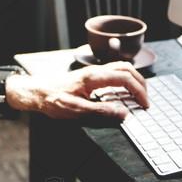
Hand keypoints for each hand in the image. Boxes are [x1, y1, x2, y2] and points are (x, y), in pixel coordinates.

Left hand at [6, 62, 148, 118]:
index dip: (139, 91)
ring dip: (134, 80)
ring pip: (121, 68)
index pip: (125, 78)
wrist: (36, 92)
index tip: (145, 104)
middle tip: (146, 101)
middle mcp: (95, 71)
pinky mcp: (91, 76)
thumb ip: (101, 112)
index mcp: (94, 77)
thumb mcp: (76, 110)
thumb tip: (123, 114)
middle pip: (127, 69)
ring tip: (139, 95)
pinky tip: (124, 92)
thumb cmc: (52, 100)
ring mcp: (93, 72)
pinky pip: (114, 73)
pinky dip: (125, 80)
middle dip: (141, 84)